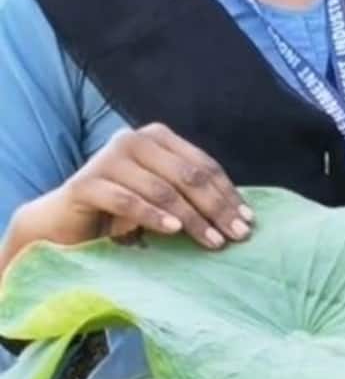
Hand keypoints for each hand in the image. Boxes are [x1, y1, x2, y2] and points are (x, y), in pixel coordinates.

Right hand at [46, 124, 251, 250]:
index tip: (248, 220)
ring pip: (163, 190)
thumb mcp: (162, 196)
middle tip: (237, 235)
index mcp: (157, 137)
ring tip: (212, 241)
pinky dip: (153, 216)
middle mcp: (133, 140)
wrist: (62, 221)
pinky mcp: (86, 183)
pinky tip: (173, 230)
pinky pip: (128, 200)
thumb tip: (243, 215)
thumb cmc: (120, 210)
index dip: (228, 193)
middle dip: (216, 207)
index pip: (203, 165)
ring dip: (192, 218)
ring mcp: (108, 158)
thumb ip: (192, 194)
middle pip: (188, 176)